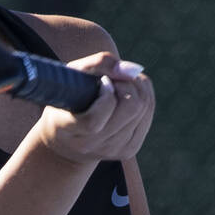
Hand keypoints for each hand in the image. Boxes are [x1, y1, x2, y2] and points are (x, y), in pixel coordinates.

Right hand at [36, 53, 154, 164]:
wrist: (67, 140)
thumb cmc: (67, 98)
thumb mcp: (71, 76)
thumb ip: (97, 64)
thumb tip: (134, 70)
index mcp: (66, 129)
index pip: (94, 121)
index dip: (106, 96)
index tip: (102, 82)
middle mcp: (90, 145)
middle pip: (131, 108)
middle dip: (126, 83)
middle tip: (112, 78)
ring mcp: (112, 150)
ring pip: (144, 107)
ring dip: (135, 85)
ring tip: (118, 82)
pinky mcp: (129, 149)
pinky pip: (148, 112)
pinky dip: (143, 93)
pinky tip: (127, 91)